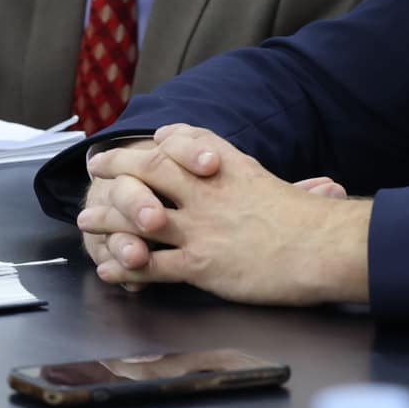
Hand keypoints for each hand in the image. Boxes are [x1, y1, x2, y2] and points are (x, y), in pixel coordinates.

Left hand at [77, 124, 370, 305]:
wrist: (322, 248)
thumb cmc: (311, 222)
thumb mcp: (282, 183)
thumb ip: (261, 177)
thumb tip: (280, 173)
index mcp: (229, 167)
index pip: (183, 139)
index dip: (158, 139)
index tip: (144, 139)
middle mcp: (208, 189)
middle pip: (150, 169)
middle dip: (118, 167)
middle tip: (97, 168)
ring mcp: (201, 226)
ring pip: (140, 215)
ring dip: (109, 218)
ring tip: (86, 219)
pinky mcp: (200, 263)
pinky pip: (151, 264)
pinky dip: (126, 266)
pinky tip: (110, 268)